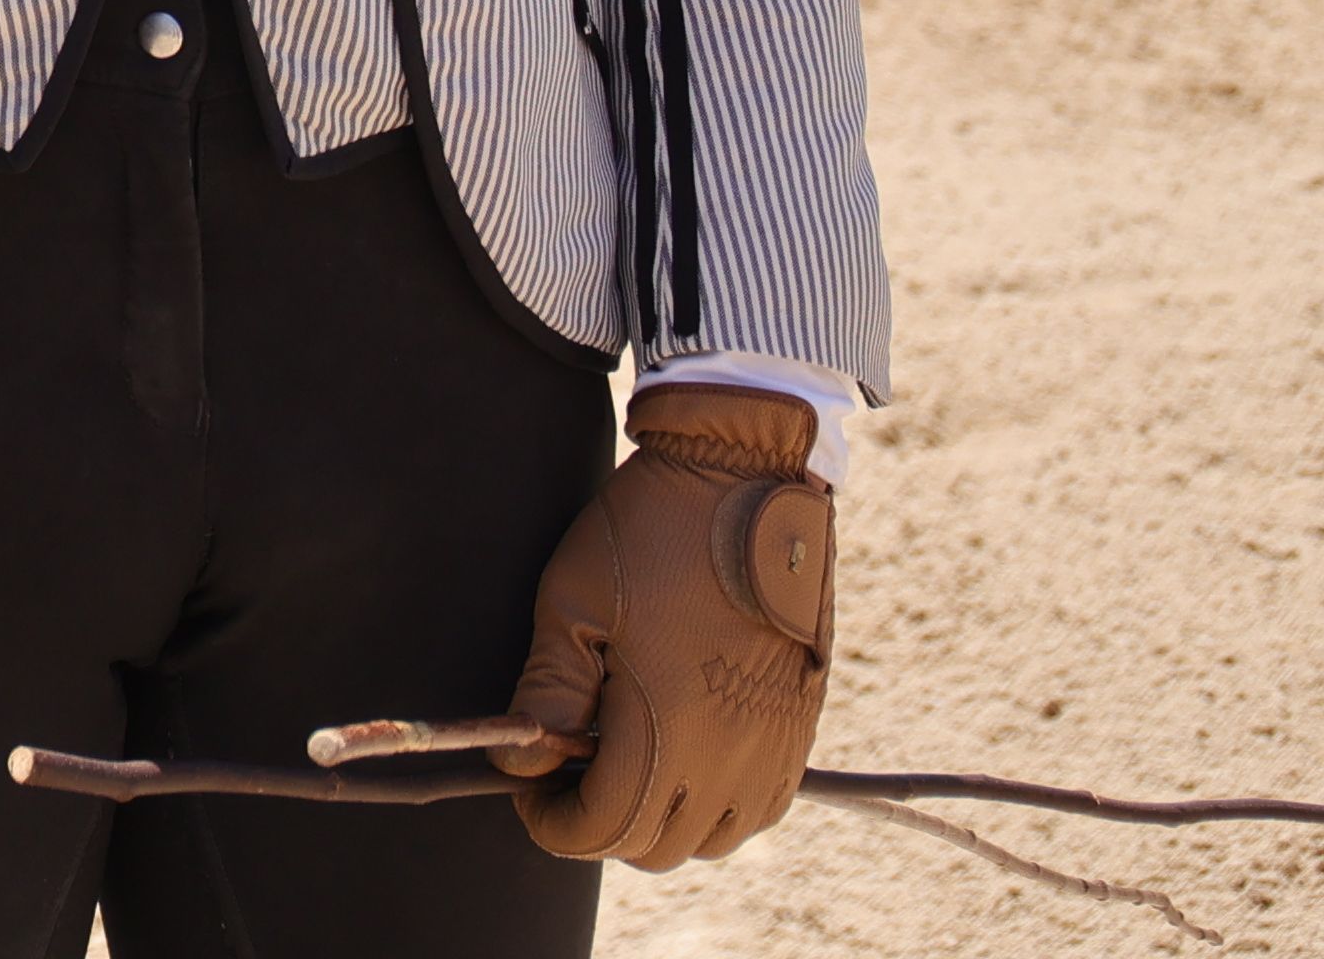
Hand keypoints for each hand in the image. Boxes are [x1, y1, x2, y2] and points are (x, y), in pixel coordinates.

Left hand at [498, 384, 837, 866]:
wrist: (743, 477)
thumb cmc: (646, 533)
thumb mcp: (570, 604)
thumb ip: (547, 695)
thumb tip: (521, 763)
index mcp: (670, 730)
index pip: (604, 828)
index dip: (551, 820)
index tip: (526, 785)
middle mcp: (732, 756)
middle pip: (656, 846)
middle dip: (598, 822)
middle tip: (565, 771)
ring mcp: (775, 746)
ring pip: (713, 836)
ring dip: (659, 819)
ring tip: (621, 760)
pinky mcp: (801, 726)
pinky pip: (760, 807)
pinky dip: (715, 804)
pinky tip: (681, 753)